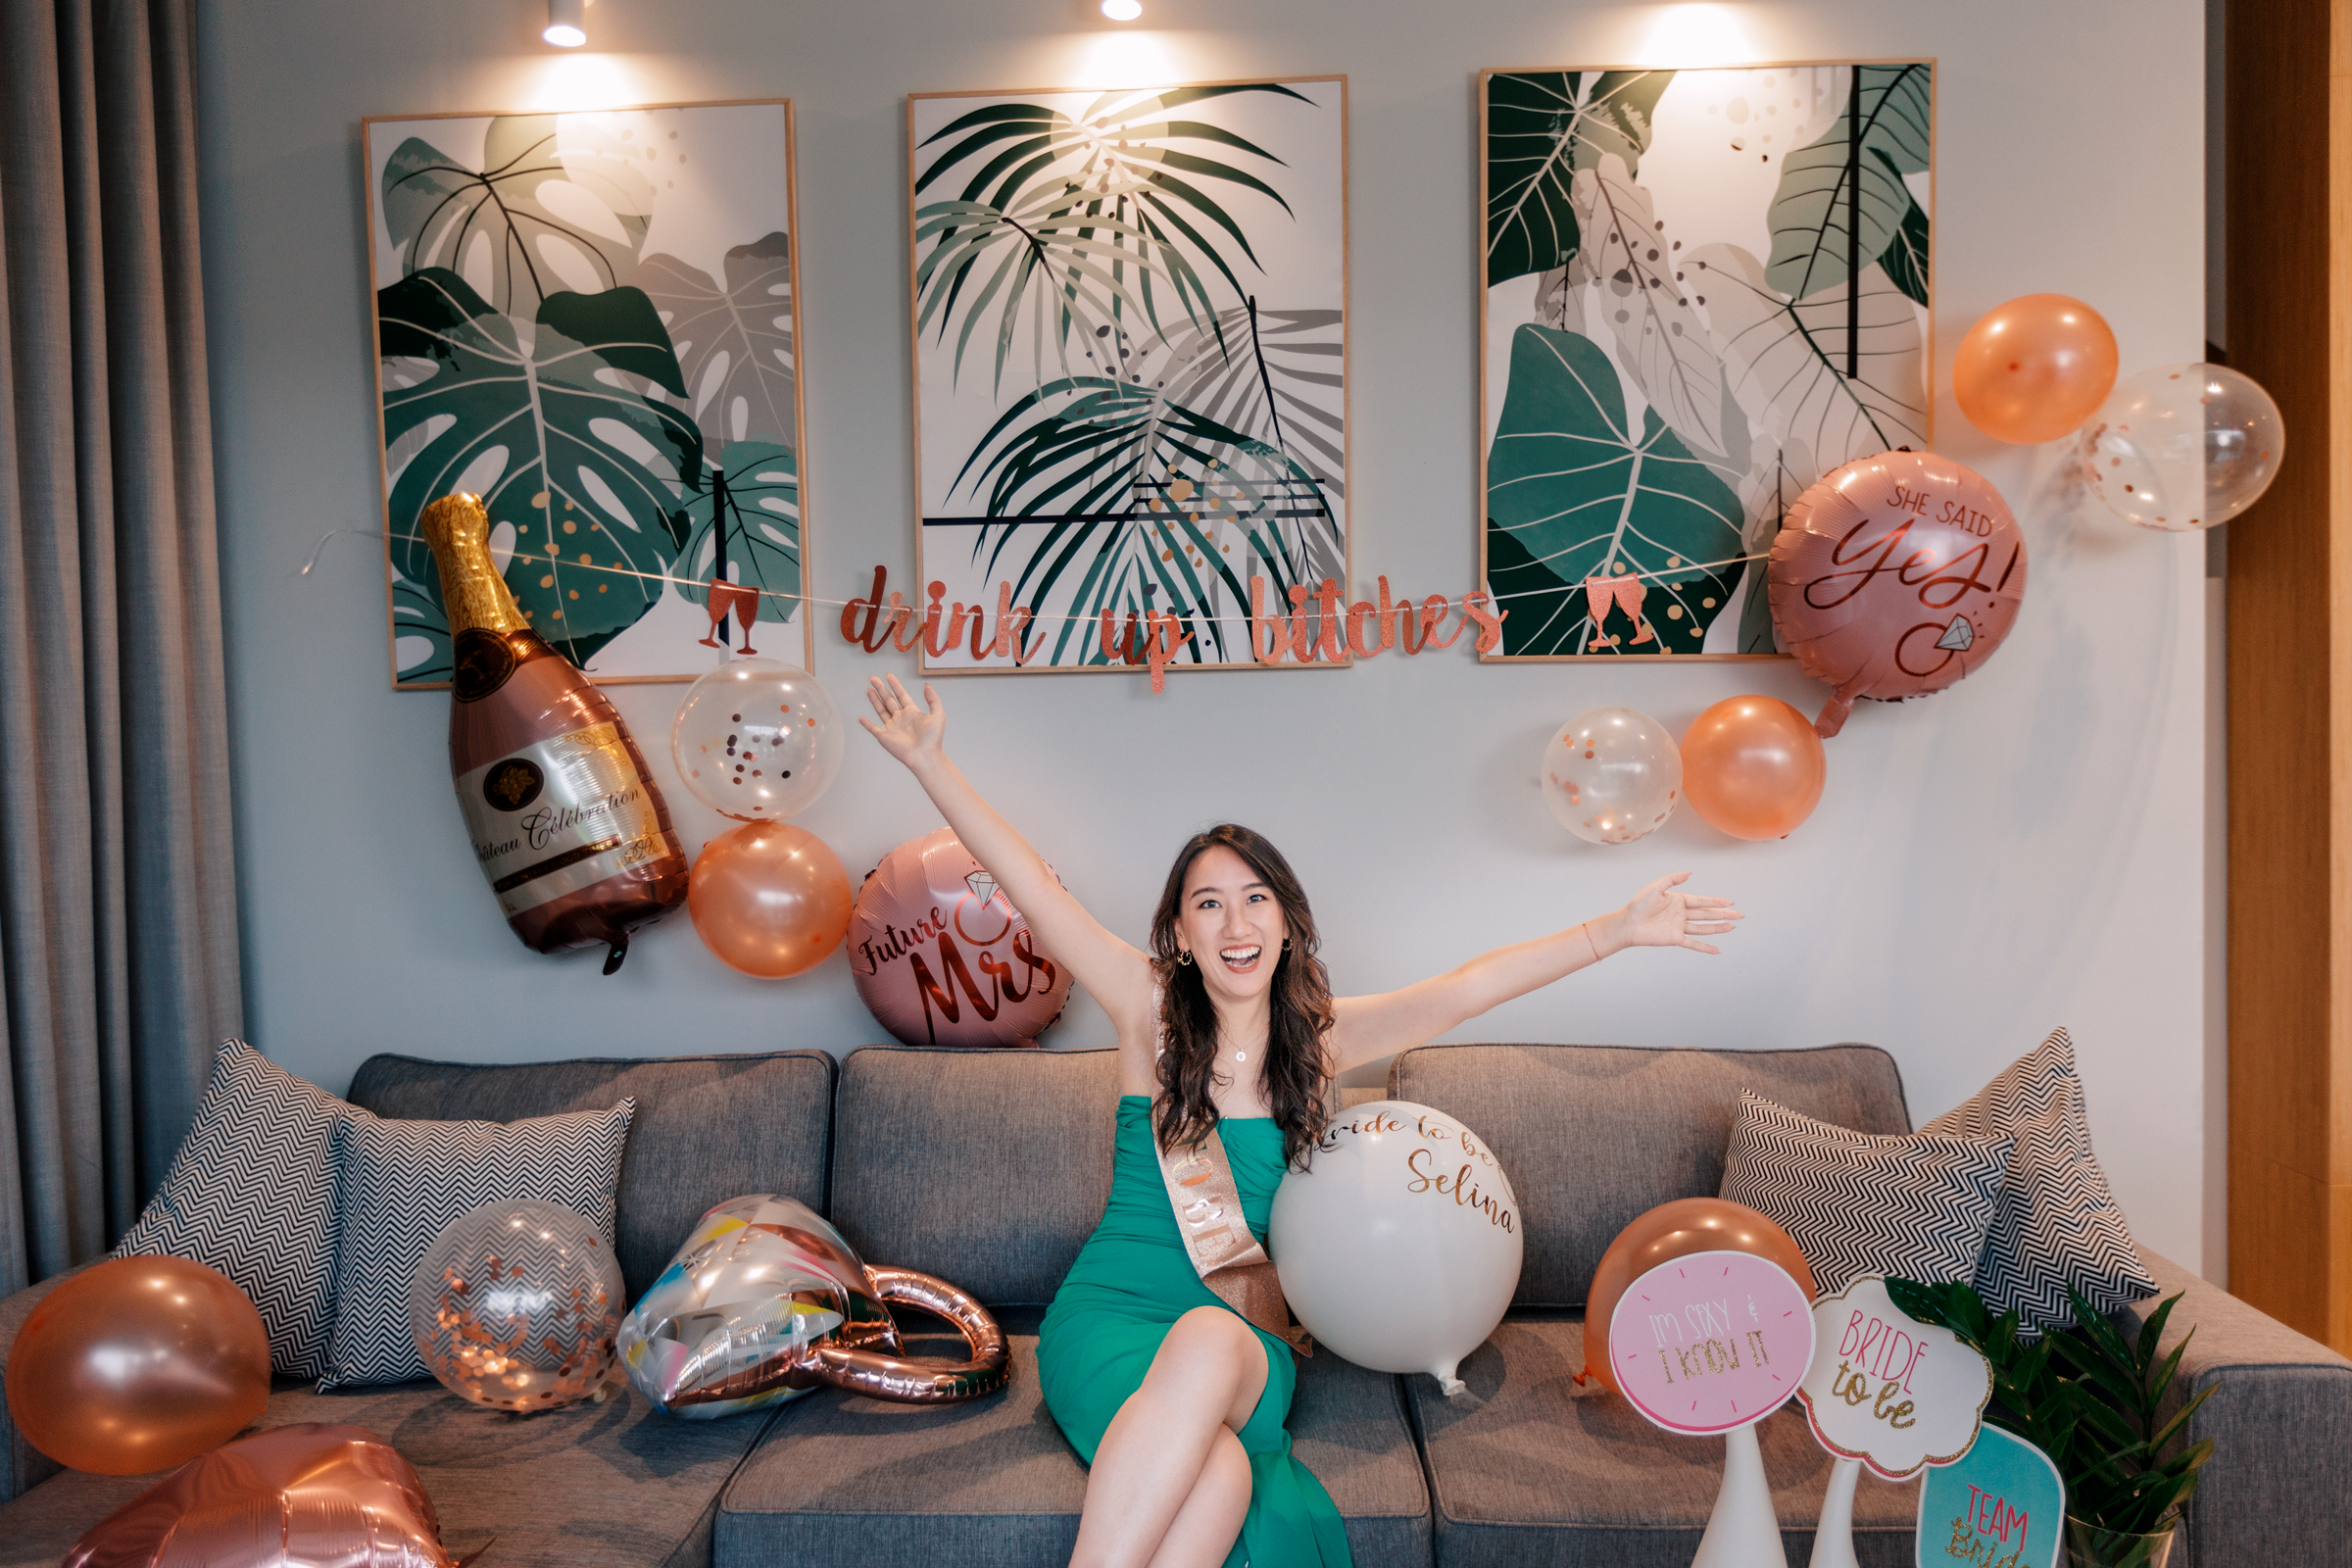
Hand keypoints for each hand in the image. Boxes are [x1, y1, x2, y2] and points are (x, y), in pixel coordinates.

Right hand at [858, 674, 946, 770]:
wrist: (925, 756)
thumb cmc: (933, 739)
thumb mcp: (938, 715)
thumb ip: (933, 699)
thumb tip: (926, 685)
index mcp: (912, 712)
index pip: (901, 695)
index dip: (895, 685)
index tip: (889, 676)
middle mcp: (901, 718)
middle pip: (888, 700)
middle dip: (881, 688)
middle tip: (873, 678)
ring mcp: (892, 727)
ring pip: (881, 710)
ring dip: (874, 700)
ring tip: (869, 690)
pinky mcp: (884, 737)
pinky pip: (873, 728)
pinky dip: (867, 724)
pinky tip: (862, 718)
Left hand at [1604, 872, 1741, 954]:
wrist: (1627, 924)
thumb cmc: (1638, 905)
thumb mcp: (1655, 888)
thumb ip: (1672, 880)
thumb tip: (1689, 873)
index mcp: (1678, 901)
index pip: (1702, 901)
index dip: (1716, 901)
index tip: (1730, 902)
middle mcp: (1681, 914)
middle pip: (1707, 914)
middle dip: (1723, 914)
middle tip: (1739, 914)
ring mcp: (1679, 927)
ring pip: (1703, 928)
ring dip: (1718, 928)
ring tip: (1732, 927)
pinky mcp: (1675, 939)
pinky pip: (1693, 943)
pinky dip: (1705, 947)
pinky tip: (1717, 950)